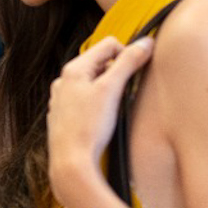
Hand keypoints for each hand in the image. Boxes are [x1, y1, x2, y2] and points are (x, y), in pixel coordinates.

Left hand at [47, 34, 153, 207]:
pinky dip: (99, 105)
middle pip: (101, 63)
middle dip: (118, 74)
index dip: (128, 54)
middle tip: (126, 93)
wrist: (71, 164)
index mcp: (73, 70)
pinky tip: (102, 120)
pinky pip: (87, 101)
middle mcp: (64, 82)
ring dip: (109, 90)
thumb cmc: (87, 129)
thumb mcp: (112, 90)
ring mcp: (63, 100)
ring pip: (94, 83)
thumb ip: (128, 63)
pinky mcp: (65, 117)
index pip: (109, 44)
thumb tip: (145, 43)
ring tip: (114, 109)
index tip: (138, 70)